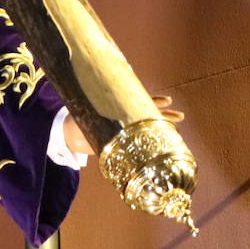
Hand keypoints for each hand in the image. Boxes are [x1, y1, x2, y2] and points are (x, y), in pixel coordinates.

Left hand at [62, 95, 184, 155]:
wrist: (69, 135)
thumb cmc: (76, 122)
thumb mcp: (85, 117)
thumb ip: (94, 119)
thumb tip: (102, 120)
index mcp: (117, 108)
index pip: (139, 102)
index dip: (153, 101)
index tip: (168, 101)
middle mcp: (123, 117)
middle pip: (148, 114)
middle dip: (164, 115)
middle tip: (180, 116)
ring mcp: (124, 128)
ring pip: (147, 126)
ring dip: (161, 128)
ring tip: (177, 130)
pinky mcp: (121, 140)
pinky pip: (139, 141)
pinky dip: (150, 144)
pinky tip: (162, 147)